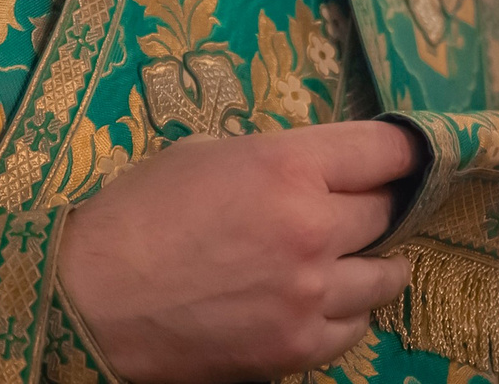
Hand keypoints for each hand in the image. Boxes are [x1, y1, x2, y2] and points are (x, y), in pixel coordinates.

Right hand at [57, 120, 420, 383]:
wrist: (92, 300)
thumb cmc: (138, 213)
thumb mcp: (206, 153)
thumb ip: (276, 160)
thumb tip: (320, 169)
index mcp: (288, 167)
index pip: (386, 151)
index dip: (402, 150)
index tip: (407, 155)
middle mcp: (312, 229)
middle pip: (388, 211)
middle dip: (380, 204)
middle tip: (367, 204)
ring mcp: (309, 295)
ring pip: (385, 276)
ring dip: (375, 262)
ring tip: (359, 257)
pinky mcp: (296, 347)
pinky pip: (354, 329)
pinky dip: (347, 312)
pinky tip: (326, 301)